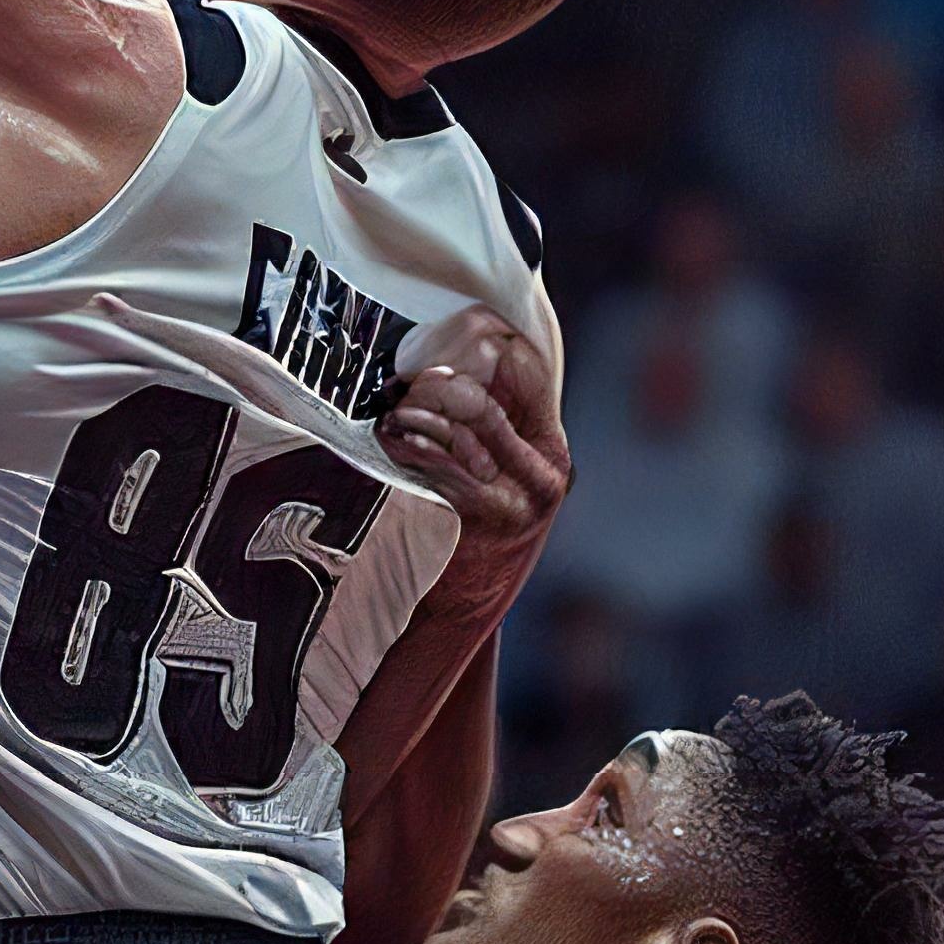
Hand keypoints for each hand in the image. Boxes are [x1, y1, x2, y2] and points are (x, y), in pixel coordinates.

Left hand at [386, 307, 570, 552]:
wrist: (460, 612)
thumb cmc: (471, 541)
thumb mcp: (500, 483)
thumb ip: (494, 434)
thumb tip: (453, 370)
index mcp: (551, 456)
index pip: (534, 378)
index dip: (496, 346)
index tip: (462, 331)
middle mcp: (543, 475)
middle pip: (488, 402)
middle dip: (438, 387)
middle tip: (408, 383)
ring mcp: (517, 495)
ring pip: (463, 426)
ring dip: (418, 414)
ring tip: (395, 415)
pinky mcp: (485, 513)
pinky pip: (442, 459)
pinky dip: (411, 443)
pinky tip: (392, 438)